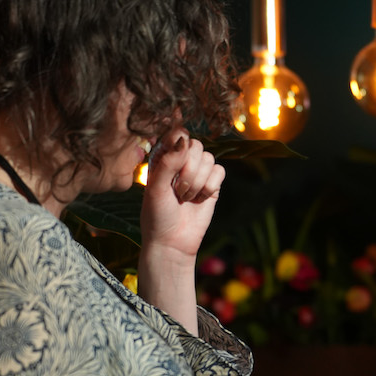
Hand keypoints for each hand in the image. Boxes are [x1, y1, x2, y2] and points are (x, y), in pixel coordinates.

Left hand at [140, 126, 223, 260]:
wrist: (172, 242)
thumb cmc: (157, 215)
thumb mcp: (155, 188)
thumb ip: (168, 162)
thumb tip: (184, 140)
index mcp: (163, 157)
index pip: (176, 134)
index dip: (179, 140)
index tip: (174, 156)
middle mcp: (182, 162)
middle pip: (196, 145)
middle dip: (188, 169)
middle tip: (177, 189)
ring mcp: (198, 173)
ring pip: (208, 159)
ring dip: (197, 181)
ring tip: (185, 197)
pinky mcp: (212, 185)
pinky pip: (220, 171)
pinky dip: (210, 186)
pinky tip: (199, 199)